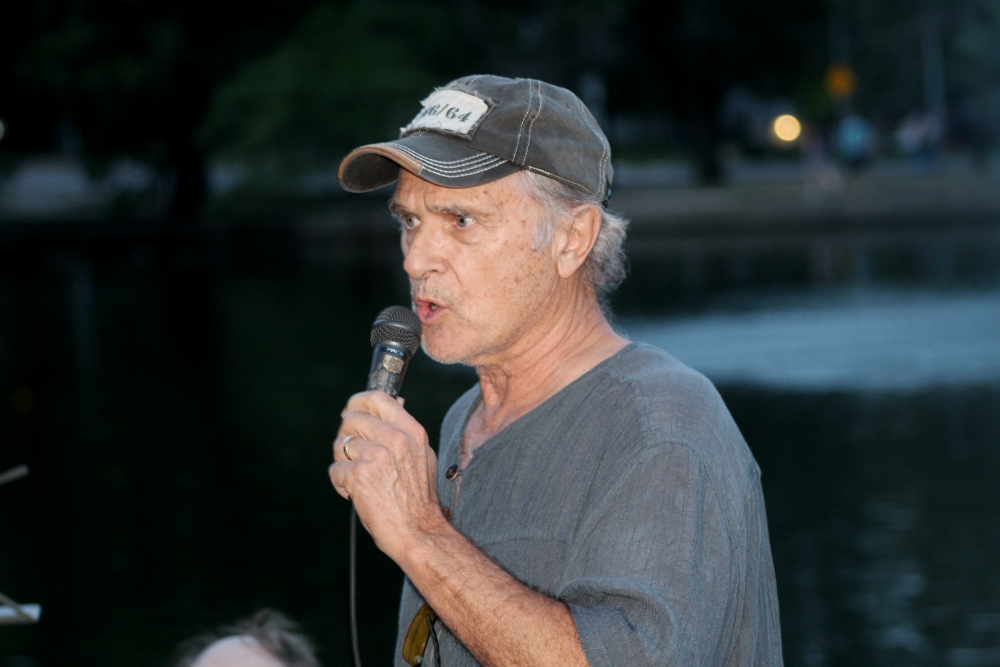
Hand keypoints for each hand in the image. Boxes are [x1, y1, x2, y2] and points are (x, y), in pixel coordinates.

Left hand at [329, 391, 447, 559]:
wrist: (418, 531)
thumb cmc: (417, 498)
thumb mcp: (421, 455)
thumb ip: (404, 429)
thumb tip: (395, 401)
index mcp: (411, 430)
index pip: (377, 398)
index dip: (358, 402)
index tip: (351, 412)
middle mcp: (395, 438)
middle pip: (351, 419)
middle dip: (346, 436)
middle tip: (354, 456)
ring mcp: (377, 456)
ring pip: (340, 445)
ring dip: (343, 463)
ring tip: (358, 479)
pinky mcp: (359, 475)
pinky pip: (334, 470)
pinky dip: (339, 484)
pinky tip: (354, 493)